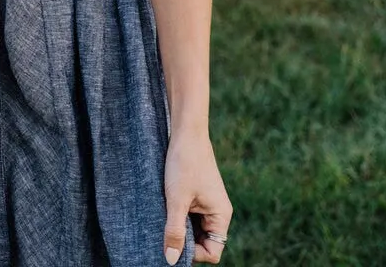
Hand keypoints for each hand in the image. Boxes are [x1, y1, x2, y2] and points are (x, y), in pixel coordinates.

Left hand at [162, 128, 232, 263]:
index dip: (193, 253)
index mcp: (221, 216)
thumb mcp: (176, 199)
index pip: (213, 252)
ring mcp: (207, 204)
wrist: (185, 131)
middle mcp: (218, 213)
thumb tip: (171, 261)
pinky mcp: (197, 195)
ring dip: (180, 228)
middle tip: (165, 231)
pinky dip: (178, 216)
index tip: (173, 241)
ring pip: (194, 230)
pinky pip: (189, 216)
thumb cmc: (184, 162)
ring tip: (165, 215)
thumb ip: (174, 230)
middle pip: (203, 243)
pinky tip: (166, 207)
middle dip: (185, 241)